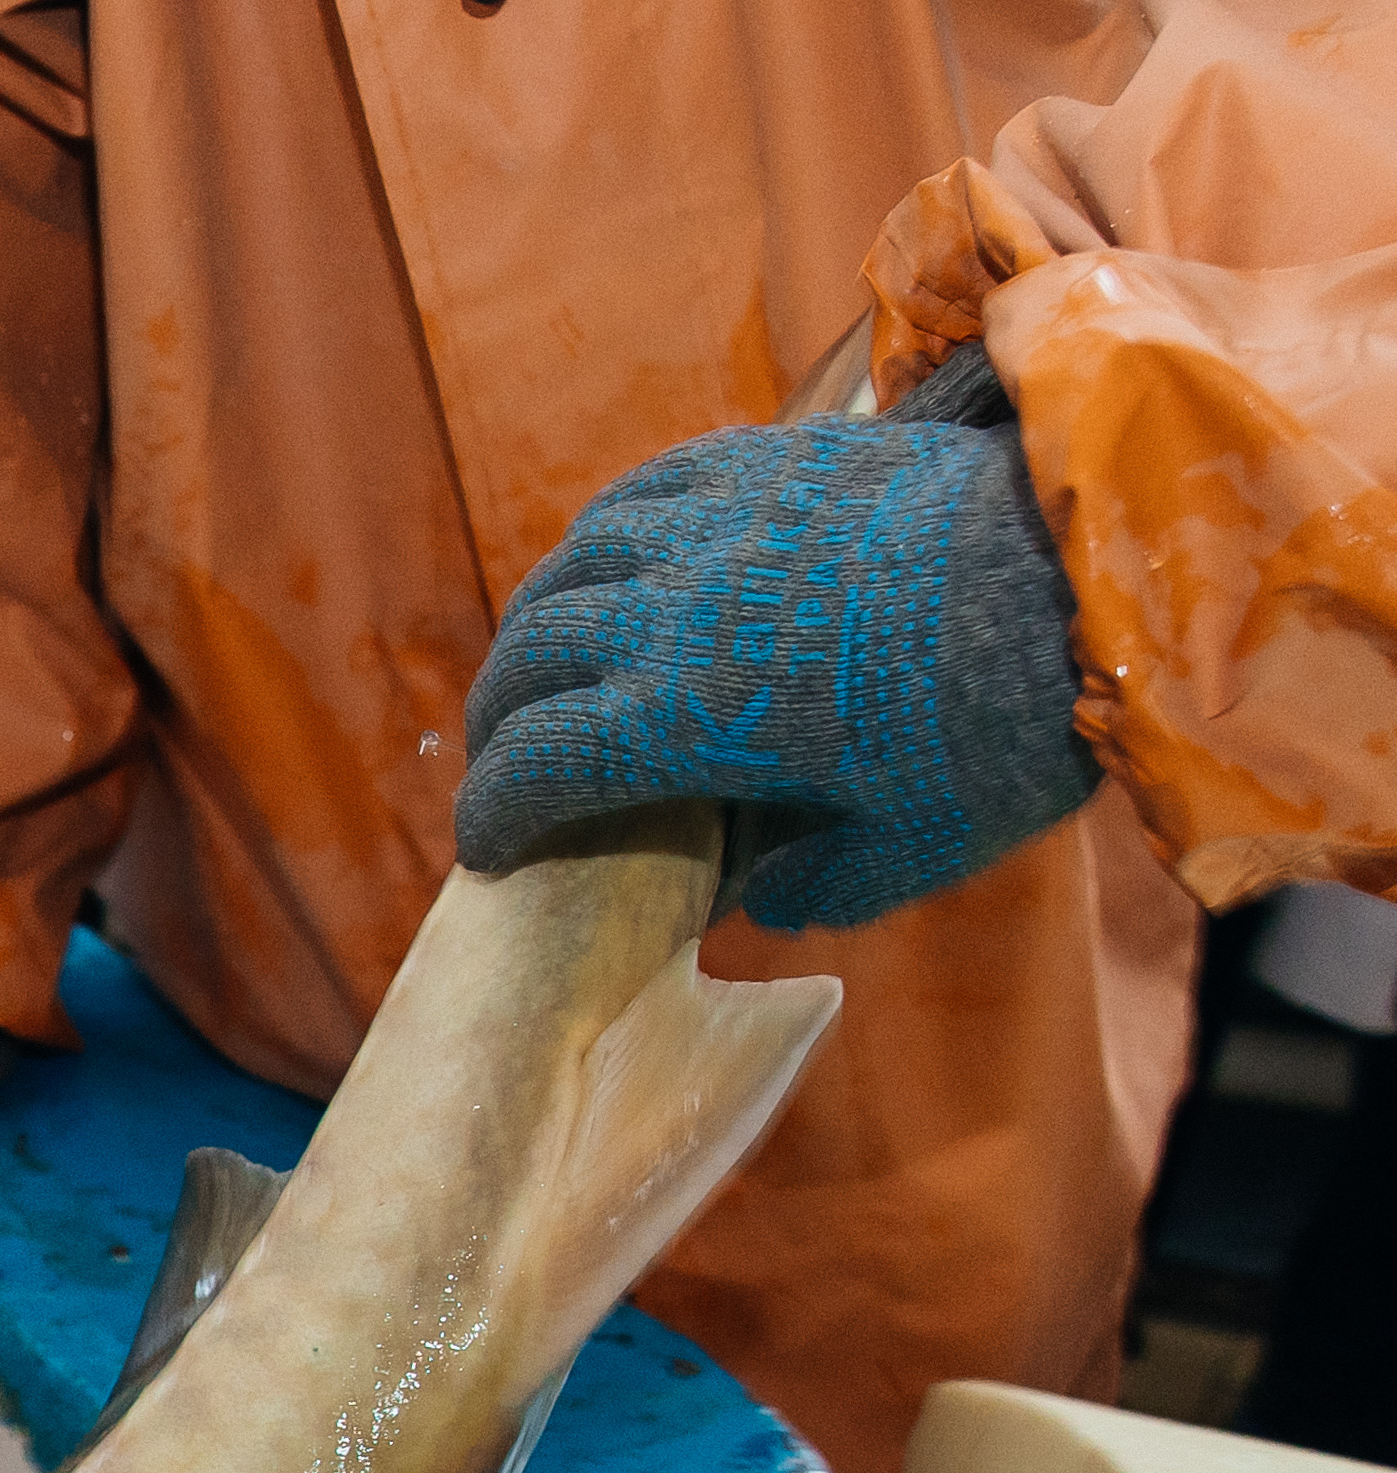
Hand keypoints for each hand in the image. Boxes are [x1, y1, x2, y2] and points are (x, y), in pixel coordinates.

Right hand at [456, 348, 1094, 931]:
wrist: (1099, 576)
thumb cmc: (1002, 729)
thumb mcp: (905, 851)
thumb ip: (809, 885)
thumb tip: (756, 891)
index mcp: (685, 717)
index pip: (535, 767)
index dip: (495, 817)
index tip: (491, 849)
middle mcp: (671, 609)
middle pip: (528, 654)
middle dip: (497, 719)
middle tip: (504, 755)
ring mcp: (716, 522)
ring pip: (572, 560)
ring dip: (539, 617)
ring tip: (545, 654)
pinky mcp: (770, 461)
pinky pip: (647, 487)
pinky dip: (606, 532)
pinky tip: (615, 553)